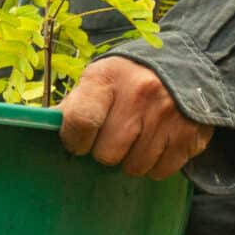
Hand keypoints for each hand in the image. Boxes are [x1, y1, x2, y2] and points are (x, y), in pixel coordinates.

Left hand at [56, 56, 211, 180]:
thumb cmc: (129, 77)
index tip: (79, 141)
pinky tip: (157, 143)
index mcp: (108, 77)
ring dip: (131, 160)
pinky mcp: (189, 134)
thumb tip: (45, 127)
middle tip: (114, 136)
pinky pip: (161, 171)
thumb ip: (75, 104)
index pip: (80, 122)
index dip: (75, 141)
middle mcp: (139, 93)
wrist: (187, 63)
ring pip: (135, 167)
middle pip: (107, 153)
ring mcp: (168, 114)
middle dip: (106, 151)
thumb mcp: (99, 78)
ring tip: (137, 138)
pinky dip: (155, 165)